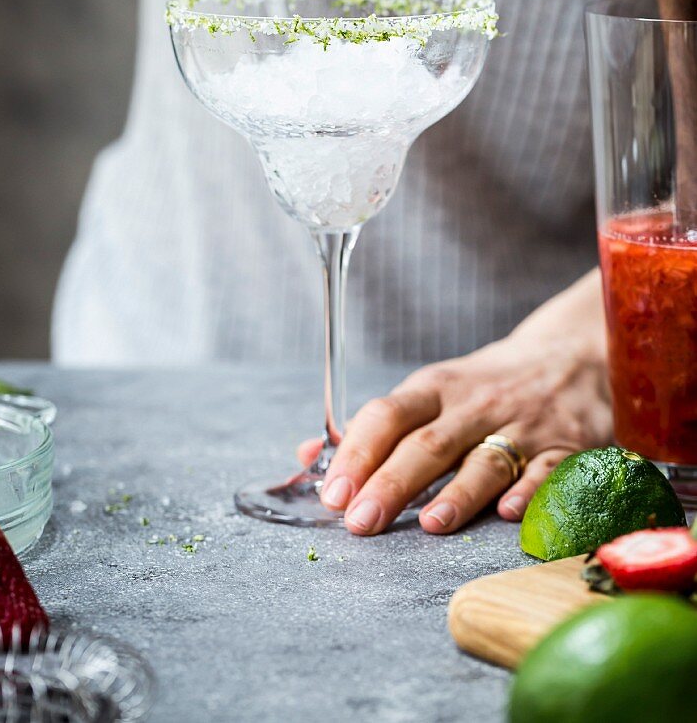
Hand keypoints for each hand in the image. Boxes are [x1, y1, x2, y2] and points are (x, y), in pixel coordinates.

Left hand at [298, 270, 611, 535]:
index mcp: (435, 389)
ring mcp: (522, 426)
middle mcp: (474, 405)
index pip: (388, 415)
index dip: (357, 453)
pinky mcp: (566, 446)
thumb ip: (375, 427)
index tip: (333, 493)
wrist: (571, 356)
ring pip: (485, 460)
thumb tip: (308, 456)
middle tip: (360, 522)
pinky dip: (529, 491)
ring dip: (458, 492)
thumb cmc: (484, 385)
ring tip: (430, 524)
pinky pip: (548, 470)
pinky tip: (508, 513)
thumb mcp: (431, 392)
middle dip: (392, 483)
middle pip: (427, 444)